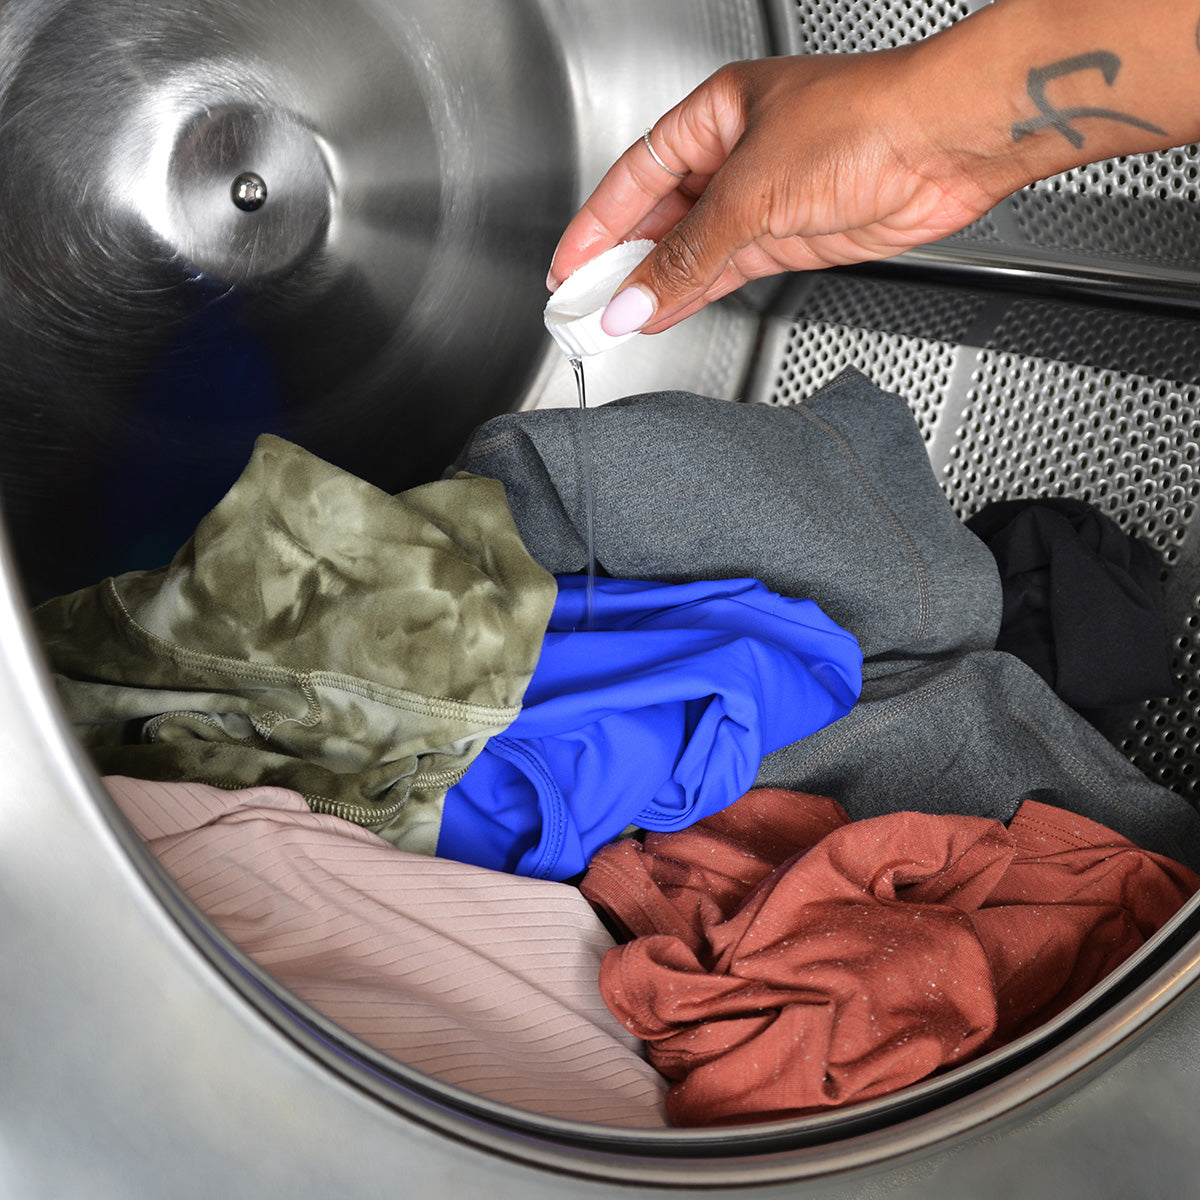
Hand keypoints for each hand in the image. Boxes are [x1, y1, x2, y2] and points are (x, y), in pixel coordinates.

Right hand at [547, 51, 1024, 335]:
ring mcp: (763, 200)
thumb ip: (686, 254)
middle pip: (660, 216)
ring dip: (655, 287)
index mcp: (715, 115)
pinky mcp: (789, 237)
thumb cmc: (867, 120)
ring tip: (616, 320)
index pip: (635, 175)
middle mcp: (736, 155)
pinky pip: (725, 272)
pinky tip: (664, 313)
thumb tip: (635, 297)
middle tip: (586, 304)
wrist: (947, 143)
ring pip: (692, 250)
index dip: (596, 223)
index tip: (568, 265)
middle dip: (622, 263)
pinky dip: (694, 295)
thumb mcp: (751, 190)